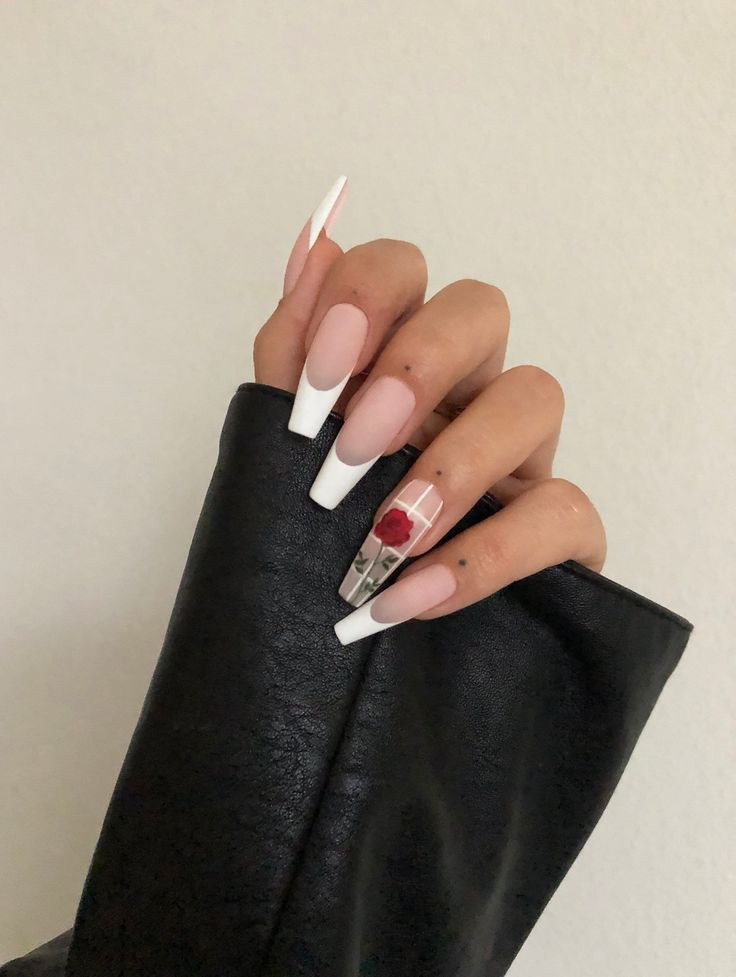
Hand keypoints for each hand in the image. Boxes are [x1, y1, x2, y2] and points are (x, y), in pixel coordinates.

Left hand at [255, 177, 605, 644]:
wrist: (334, 649)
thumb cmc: (317, 538)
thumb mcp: (285, 446)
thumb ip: (294, 352)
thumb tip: (315, 239)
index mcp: (393, 357)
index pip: (402, 270)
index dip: (364, 300)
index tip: (316, 380)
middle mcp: (466, 387)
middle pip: (481, 308)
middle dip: (416, 365)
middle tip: (354, 445)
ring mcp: (521, 454)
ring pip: (536, 394)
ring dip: (453, 462)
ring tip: (386, 534)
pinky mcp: (562, 529)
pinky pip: (564, 510)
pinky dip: (485, 554)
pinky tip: (414, 592)